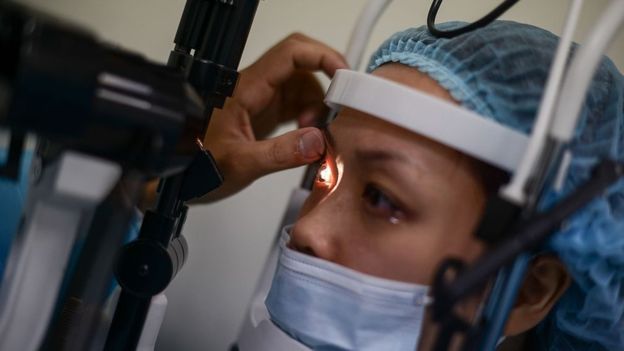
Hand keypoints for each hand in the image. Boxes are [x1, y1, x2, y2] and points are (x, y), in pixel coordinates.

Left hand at [199, 33, 347, 201]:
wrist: (178, 181)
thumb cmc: (196, 168)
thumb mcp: (241, 165)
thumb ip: (280, 154)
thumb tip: (317, 141)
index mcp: (245, 89)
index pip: (291, 53)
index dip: (323, 56)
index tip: (345, 76)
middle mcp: (254, 89)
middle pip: (302, 67)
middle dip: (325, 86)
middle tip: (335, 111)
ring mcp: (260, 101)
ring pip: (302, 87)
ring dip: (318, 108)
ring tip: (314, 136)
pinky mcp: (263, 115)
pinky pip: (296, 106)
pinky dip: (309, 119)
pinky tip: (307, 138)